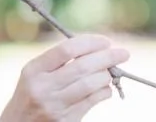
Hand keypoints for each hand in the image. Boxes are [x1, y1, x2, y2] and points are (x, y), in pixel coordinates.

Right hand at [0, 36, 129, 121]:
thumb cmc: (31, 94)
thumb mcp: (34, 74)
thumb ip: (58, 60)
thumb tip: (96, 47)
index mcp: (34, 70)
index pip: (67, 49)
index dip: (90, 42)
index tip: (105, 41)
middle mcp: (42, 88)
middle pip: (82, 67)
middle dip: (107, 57)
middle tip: (123, 53)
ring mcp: (53, 107)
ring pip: (89, 85)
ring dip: (107, 75)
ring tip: (112, 71)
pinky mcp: (64, 121)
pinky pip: (91, 102)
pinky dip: (104, 92)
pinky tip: (106, 88)